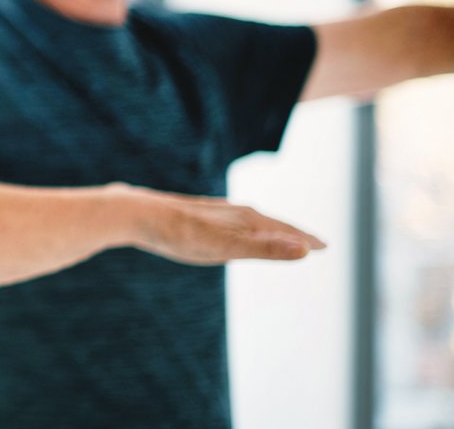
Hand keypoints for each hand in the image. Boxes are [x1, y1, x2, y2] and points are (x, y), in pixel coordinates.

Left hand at [110, 183, 326, 264]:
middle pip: (270, 224)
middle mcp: (232, 211)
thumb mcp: (225, 247)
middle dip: (292, 234)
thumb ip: (264, 249)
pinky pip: (228, 223)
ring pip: (249, 222)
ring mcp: (213, 213)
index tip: (326, 246)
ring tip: (278, 237)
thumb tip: (307, 250)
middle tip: (312, 243)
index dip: (305, 240)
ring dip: (268, 230)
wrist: (135, 214)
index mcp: (244, 219)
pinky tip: (229, 231)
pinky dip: (242, 229)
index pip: (284, 230)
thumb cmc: (180, 234)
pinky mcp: (194, 216)